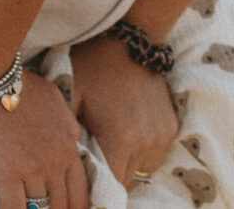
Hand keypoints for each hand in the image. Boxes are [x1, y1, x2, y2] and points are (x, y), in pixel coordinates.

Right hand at [0, 69, 90, 208]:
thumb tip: (74, 141)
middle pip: (63, 205)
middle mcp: (56, 162)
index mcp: (69, 146)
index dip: (77, 208)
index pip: (81, 191)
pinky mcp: (6, 175)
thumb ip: (68, 126)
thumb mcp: (56, 102)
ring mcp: (32, 170)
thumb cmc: (21, 87)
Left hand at [69, 34, 180, 196]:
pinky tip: (127, 143)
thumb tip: (62, 172)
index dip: (93, 192)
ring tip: (111, 156)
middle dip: (109, 182)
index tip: (82, 189)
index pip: (108, 188)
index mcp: (120, 139)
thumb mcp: (70, 103)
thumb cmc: (92, 70)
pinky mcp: (172, 125)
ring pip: (143, 172)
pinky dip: (143, 156)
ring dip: (128, 170)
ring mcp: (163, 133)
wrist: (128, 42)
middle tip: (93, 172)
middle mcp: (147, 141)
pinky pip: (156, 156)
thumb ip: (68, 141)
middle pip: (126, 184)